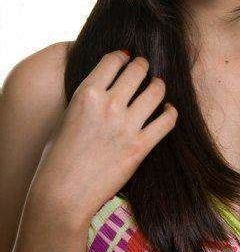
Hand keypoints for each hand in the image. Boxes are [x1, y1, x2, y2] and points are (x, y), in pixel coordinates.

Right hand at [29, 50, 176, 220]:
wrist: (62, 195)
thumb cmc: (58, 158)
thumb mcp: (66, 117)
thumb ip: (87, 99)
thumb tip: (104, 87)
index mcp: (87, 94)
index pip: (113, 59)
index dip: (122, 56)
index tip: (127, 59)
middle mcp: (108, 105)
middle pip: (138, 69)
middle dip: (143, 66)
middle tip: (144, 69)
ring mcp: (126, 126)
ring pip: (157, 90)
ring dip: (158, 86)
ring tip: (156, 87)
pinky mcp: (140, 147)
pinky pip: (167, 120)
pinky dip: (171, 112)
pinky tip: (167, 110)